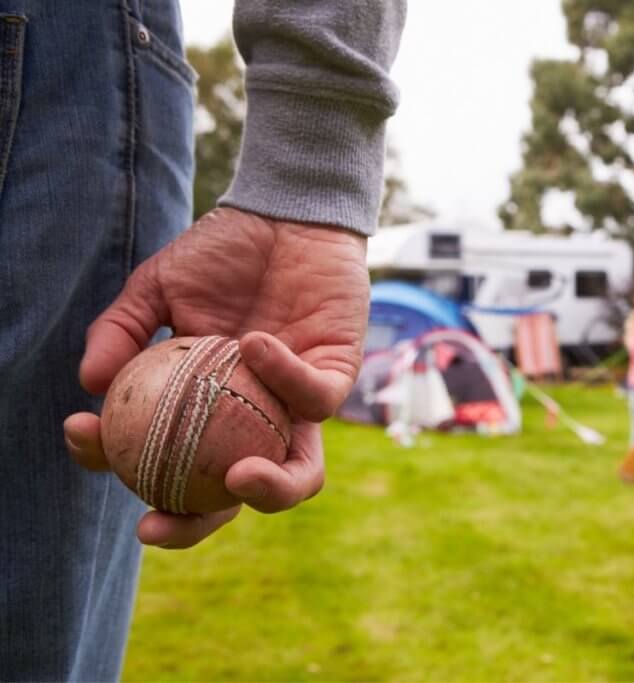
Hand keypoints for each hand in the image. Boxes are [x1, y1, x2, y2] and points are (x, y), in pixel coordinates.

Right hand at [63, 207, 368, 547]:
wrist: (285, 216)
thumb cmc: (224, 254)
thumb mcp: (158, 287)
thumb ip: (122, 331)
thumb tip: (89, 383)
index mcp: (207, 410)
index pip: (169, 464)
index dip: (127, 469)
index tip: (91, 445)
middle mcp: (254, 420)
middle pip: (232, 497)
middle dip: (195, 525)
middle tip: (155, 520)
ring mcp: (297, 406)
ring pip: (300, 473)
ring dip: (270, 491)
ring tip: (237, 478)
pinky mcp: (338, 377)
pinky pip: (316, 400)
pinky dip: (282, 377)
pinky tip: (248, 344)